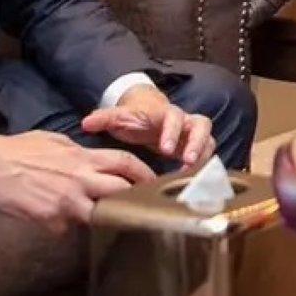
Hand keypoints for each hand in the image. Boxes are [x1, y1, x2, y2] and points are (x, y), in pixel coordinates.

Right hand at [0, 130, 154, 232]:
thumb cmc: (19, 148)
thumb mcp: (57, 141)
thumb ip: (80, 153)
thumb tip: (91, 161)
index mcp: (84, 157)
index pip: (126, 163)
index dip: (144, 173)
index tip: (156, 182)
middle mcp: (80, 179)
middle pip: (120, 192)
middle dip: (132, 200)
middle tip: (140, 207)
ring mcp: (65, 202)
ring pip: (96, 215)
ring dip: (95, 216)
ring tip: (88, 214)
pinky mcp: (48, 220)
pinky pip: (65, 228)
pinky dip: (62, 225)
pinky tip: (49, 216)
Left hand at [80, 86, 214, 169]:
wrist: (150, 113)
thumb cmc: (136, 118)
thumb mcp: (121, 117)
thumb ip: (105, 119)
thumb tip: (86, 123)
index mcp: (166, 113)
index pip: (175, 117)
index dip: (172, 132)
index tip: (165, 149)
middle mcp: (185, 121)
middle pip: (202, 125)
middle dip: (196, 143)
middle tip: (187, 161)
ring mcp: (193, 134)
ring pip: (208, 141)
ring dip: (202, 157)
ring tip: (192, 176)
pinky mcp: (196, 147)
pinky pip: (206, 155)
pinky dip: (202, 166)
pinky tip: (192, 182)